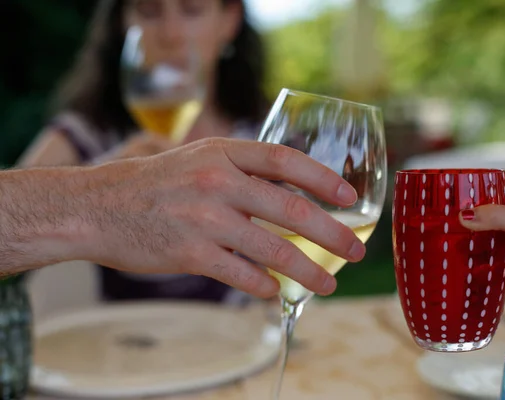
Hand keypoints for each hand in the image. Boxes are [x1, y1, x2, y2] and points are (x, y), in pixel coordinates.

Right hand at [76, 138, 365, 298]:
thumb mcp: (197, 159)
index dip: (323, 179)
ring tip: (329, 284)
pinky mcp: (191, 254)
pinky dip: (266, 286)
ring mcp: (204, 219)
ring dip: (309, 271)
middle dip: (332, 234)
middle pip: (291, 209)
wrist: (96, 207)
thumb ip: (241, 171)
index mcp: (223, 152)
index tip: (350, 199)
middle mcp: (218, 182)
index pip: (286, 160)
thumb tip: (291, 194)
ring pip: (274, 250)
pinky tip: (277, 292)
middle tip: (355, 252)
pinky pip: (242, 275)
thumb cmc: (153, 184)